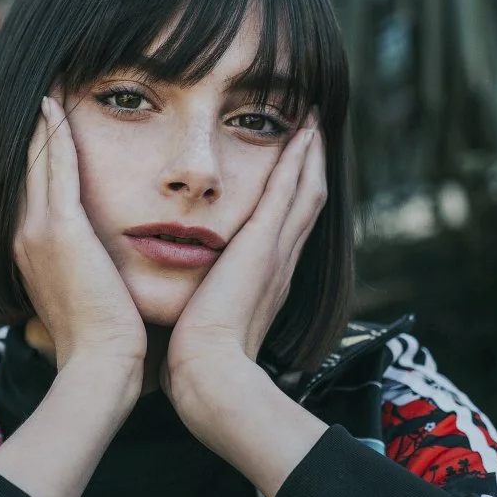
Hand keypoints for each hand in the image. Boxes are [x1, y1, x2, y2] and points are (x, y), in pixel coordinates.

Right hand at [13, 96, 146, 374]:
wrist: (101, 367)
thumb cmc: (108, 343)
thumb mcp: (91, 300)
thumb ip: (90, 275)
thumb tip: (102, 271)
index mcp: (33, 253)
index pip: (34, 192)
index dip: (38, 158)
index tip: (46, 128)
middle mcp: (24, 237)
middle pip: (27, 170)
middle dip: (33, 133)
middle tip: (39, 93)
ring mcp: (36, 231)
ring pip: (36, 161)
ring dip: (41, 123)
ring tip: (45, 87)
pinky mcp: (59, 229)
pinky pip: (54, 166)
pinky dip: (53, 133)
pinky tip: (55, 103)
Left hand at [164, 112, 325, 408]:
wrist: (210, 376)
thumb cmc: (198, 364)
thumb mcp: (201, 330)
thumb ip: (199, 312)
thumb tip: (182, 311)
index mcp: (265, 284)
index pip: (285, 232)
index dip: (291, 199)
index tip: (291, 171)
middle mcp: (280, 266)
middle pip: (306, 206)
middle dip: (311, 169)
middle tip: (315, 132)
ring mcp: (277, 253)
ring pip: (306, 192)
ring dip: (311, 155)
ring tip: (314, 121)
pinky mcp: (264, 245)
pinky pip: (289, 191)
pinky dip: (299, 159)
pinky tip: (302, 130)